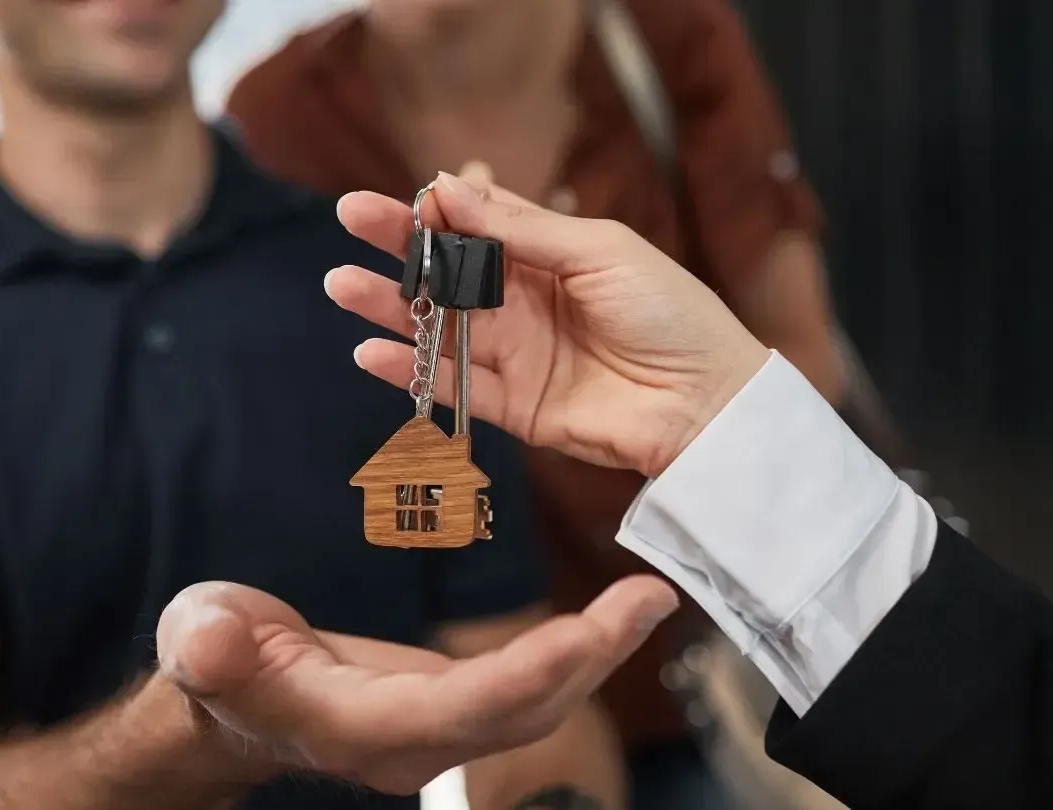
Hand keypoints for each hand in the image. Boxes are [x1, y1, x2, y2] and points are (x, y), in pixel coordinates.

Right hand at [155, 579, 676, 795]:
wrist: (224, 693)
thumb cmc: (214, 657)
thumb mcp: (200, 636)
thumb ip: (210, 644)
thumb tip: (211, 638)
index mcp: (356, 727)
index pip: (458, 710)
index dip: (526, 675)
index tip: (588, 630)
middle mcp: (409, 742)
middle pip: (518, 715)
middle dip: (588, 662)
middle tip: (646, 601)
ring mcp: (432, 729)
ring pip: (531, 707)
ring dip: (593, 658)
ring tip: (644, 602)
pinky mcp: (445, 705)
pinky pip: (523, 688)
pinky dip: (569, 655)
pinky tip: (603, 622)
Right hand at [325, 171, 769, 477]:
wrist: (710, 401)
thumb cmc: (671, 313)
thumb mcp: (601, 251)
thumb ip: (521, 228)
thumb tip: (449, 188)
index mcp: (549, 254)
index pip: (477, 225)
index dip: (435, 211)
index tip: (398, 197)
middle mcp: (525, 301)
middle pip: (447, 272)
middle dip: (398, 248)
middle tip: (348, 222)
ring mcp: (517, 354)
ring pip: (439, 327)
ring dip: (389, 308)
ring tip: (343, 287)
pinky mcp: (516, 406)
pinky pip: (453, 386)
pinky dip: (410, 370)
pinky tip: (371, 351)